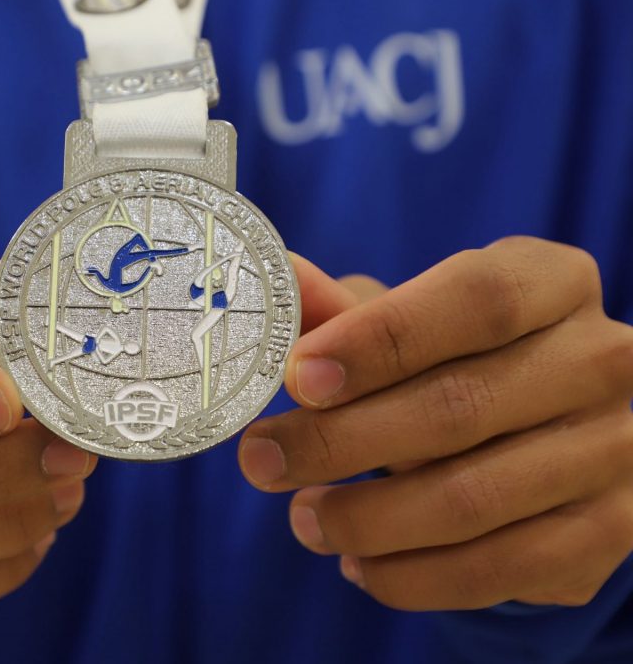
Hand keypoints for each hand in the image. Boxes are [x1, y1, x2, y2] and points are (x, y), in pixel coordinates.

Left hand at [240, 238, 632, 609]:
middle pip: (460, 407)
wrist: (553, 433)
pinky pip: (496, 570)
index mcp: (555, 283)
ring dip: (366, 519)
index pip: (476, 301)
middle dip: (339, 442)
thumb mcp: (410, 319)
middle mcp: (602, 362)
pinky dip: (410, 576)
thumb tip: (281, 284)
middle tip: (262, 460)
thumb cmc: (459, 358)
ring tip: (304, 519)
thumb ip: (345, 308)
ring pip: (472, 501)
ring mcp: (616, 452)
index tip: (298, 376)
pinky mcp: (608, 534)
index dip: (380, 340)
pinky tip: (358, 562)